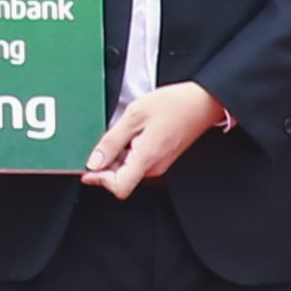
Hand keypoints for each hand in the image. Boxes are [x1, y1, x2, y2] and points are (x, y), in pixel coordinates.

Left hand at [82, 78, 224, 199]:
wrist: (202, 102)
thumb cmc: (173, 105)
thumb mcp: (134, 116)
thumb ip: (111, 142)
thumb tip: (94, 162)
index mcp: (146, 159)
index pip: (119, 188)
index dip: (99, 180)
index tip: (87, 168)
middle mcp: (154, 168)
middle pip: (121, 179)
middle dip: (105, 166)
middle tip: (102, 143)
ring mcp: (159, 164)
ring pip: (128, 171)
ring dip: (117, 157)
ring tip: (122, 132)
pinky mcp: (162, 158)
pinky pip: (138, 162)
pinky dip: (128, 152)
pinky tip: (131, 133)